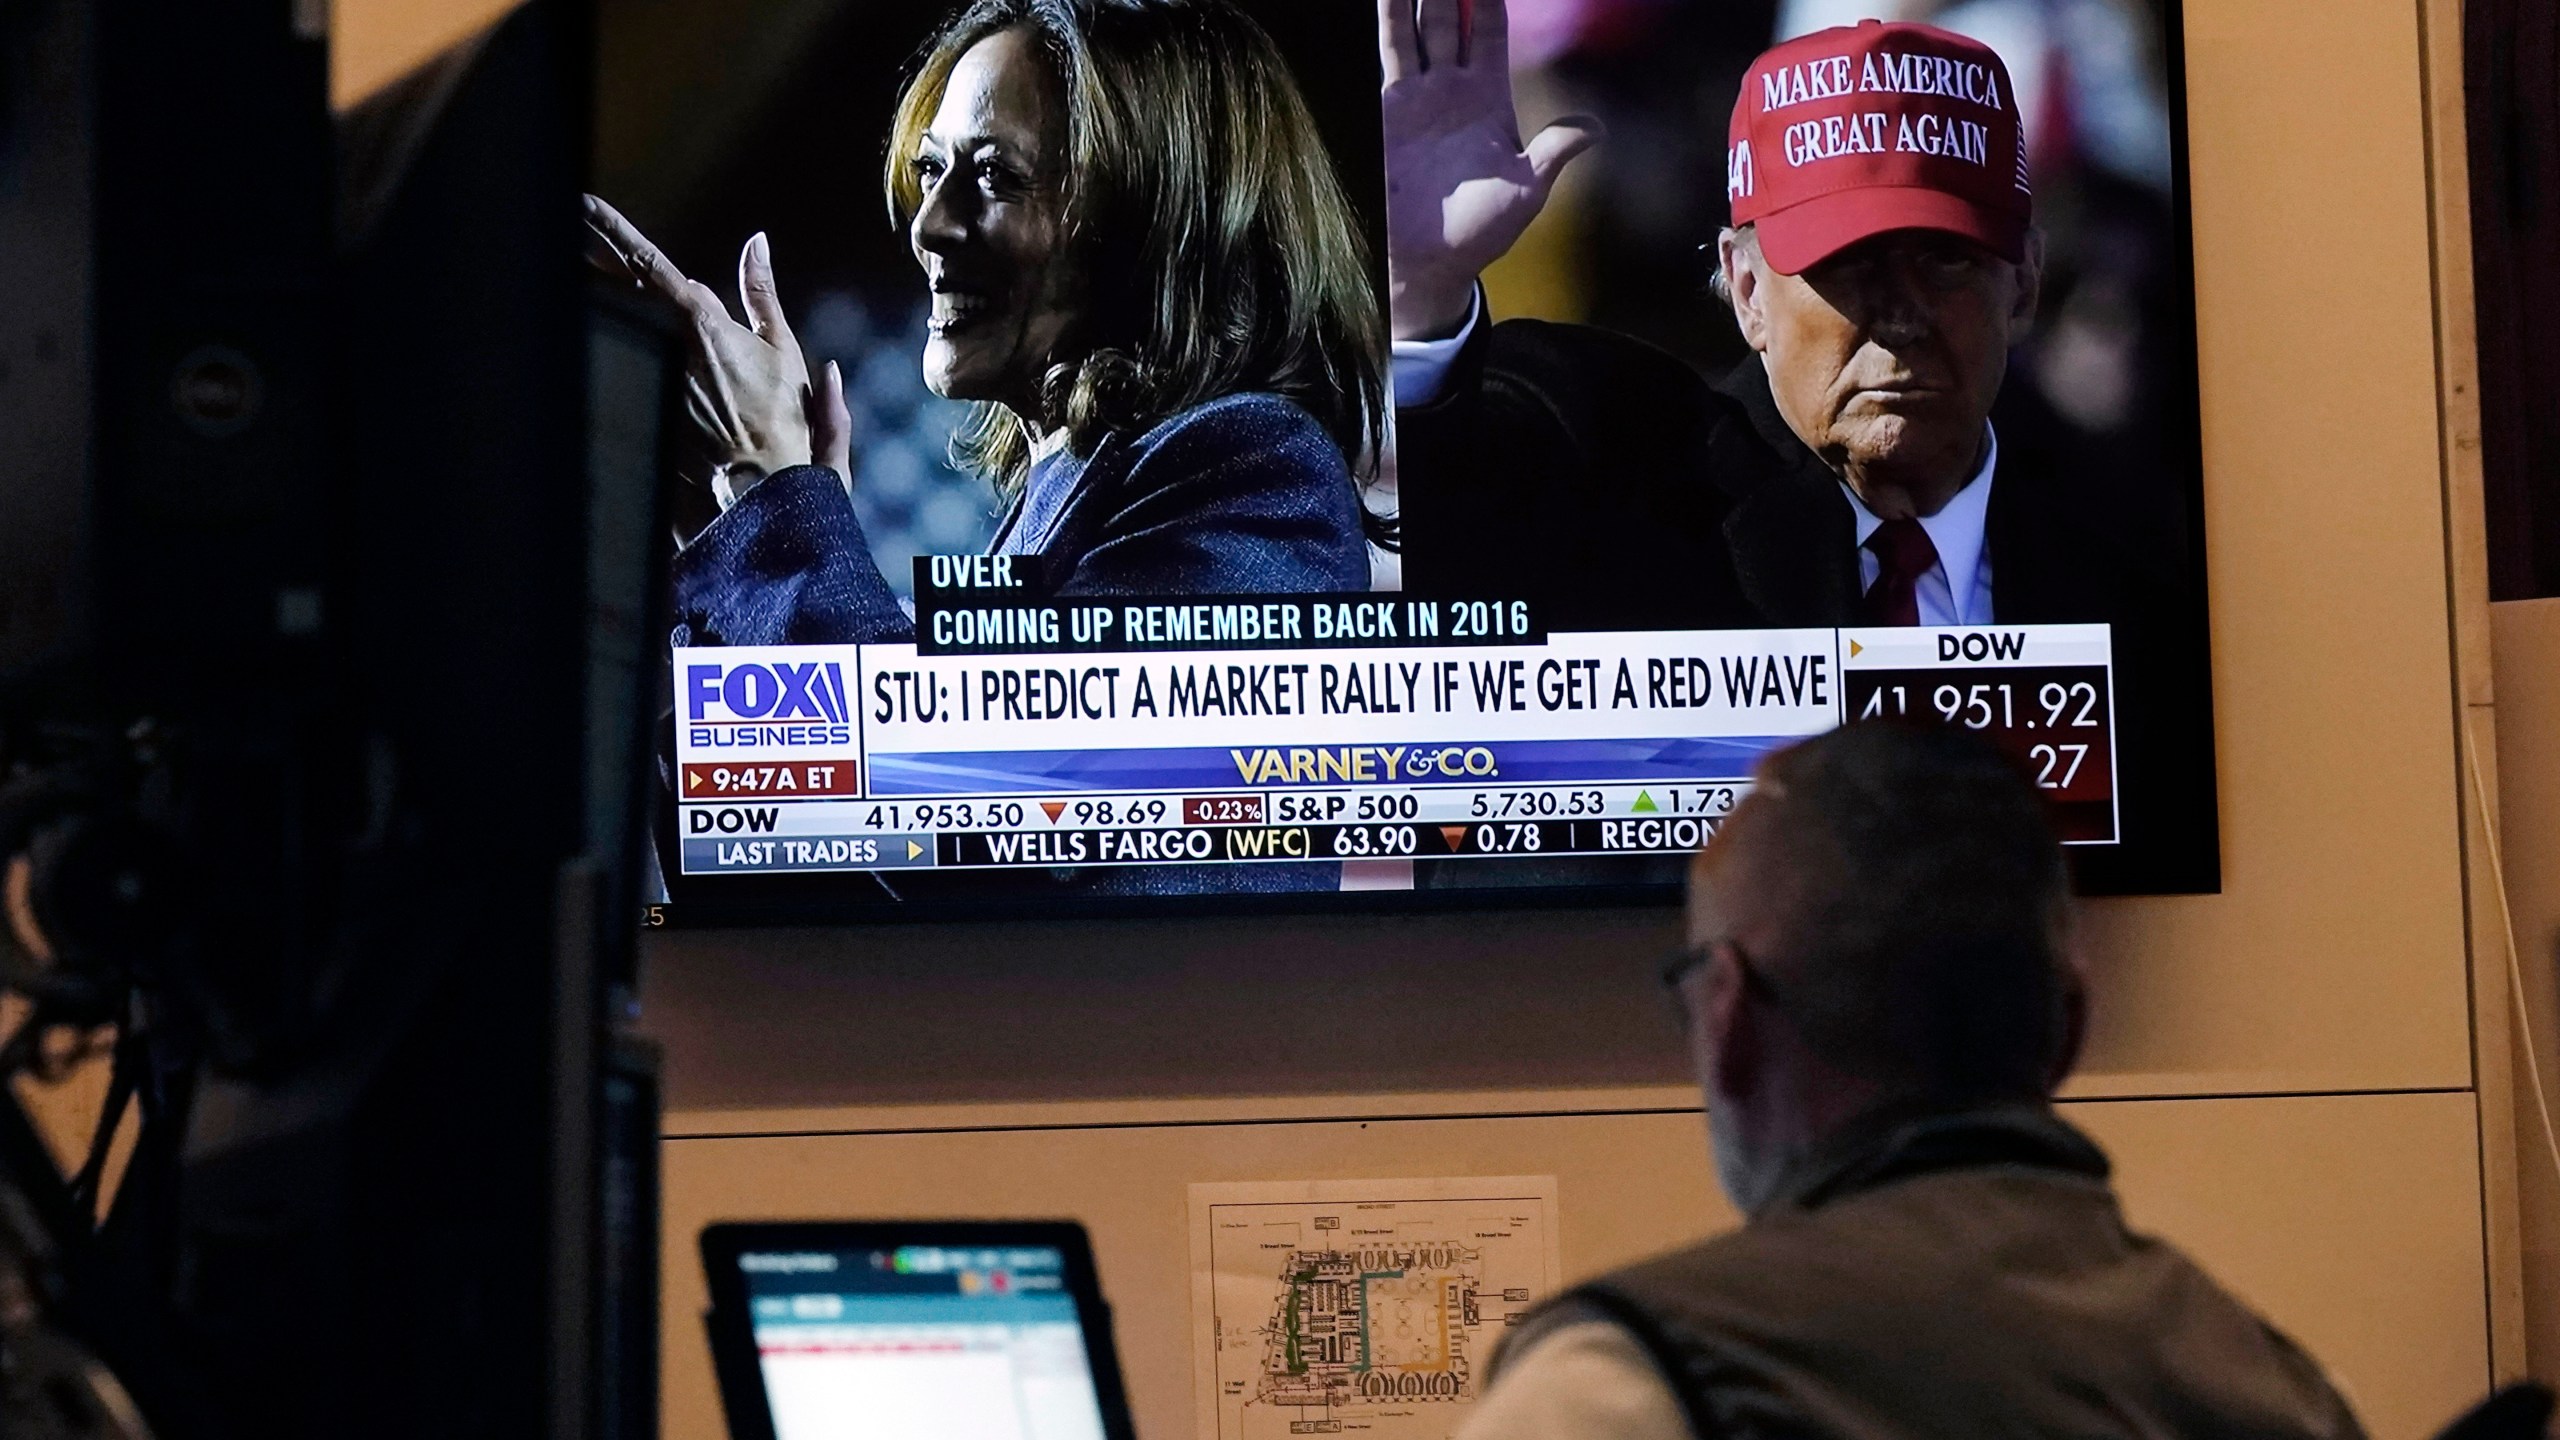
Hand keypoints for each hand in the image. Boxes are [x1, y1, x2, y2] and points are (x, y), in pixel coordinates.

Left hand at [584, 195, 842, 500]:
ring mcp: (645, 374)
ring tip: (561, 272)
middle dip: (585, 254)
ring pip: (606, 324)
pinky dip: (598, 344)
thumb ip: (762, 292)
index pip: (644, 261)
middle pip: (611, 286)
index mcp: (698, 321)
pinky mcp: (638, 404)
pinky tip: (580, 333)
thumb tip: (757, 242)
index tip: (582, 204)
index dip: (609, 229)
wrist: (761, 489)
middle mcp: (663, 342)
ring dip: (586, 297)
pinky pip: (612, 364)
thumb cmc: (782, 420)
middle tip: (559, 224)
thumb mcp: (782, 349)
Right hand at [1378, 0, 1601, 339]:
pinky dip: (1390, 20)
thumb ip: (1554, 151)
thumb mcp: (1526, 191)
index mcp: (1490, 98)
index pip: (1491, 29)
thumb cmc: (1480, 232)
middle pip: (1452, 17)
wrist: (1425, 261)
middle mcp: (1453, 88)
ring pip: (1417, 27)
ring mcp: (1418, 96)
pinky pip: (1391, 52)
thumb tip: (1598, 128)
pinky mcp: (1388, 110)